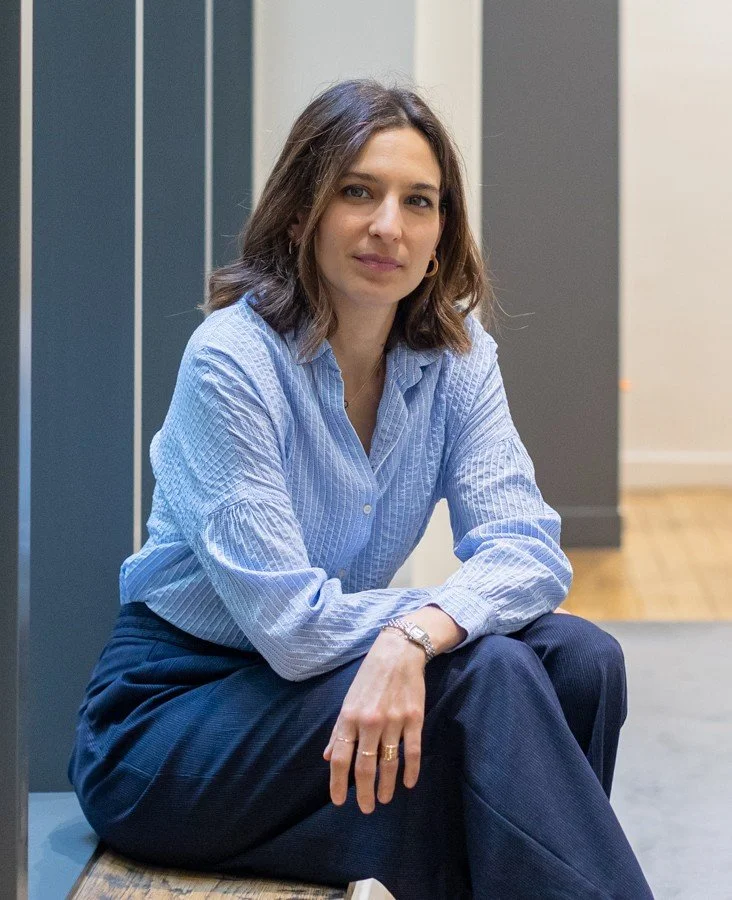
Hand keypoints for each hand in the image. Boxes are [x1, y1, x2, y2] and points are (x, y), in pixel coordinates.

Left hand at [322, 629, 426, 813]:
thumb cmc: (369, 677)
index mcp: (349, 716)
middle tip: (366, 809)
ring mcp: (393, 721)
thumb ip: (339, 730)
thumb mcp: (348, 700)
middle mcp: (370, 721)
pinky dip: (411, 771)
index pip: (340, 757)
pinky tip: (408, 784)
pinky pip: (412, 751)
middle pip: (364, 766)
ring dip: (386, 785)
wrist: (398, 652)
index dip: (338, 782)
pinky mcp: (414, 718)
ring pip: (389, 762)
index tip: (339, 801)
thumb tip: (328, 756)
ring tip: (384, 799)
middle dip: (364, 792)